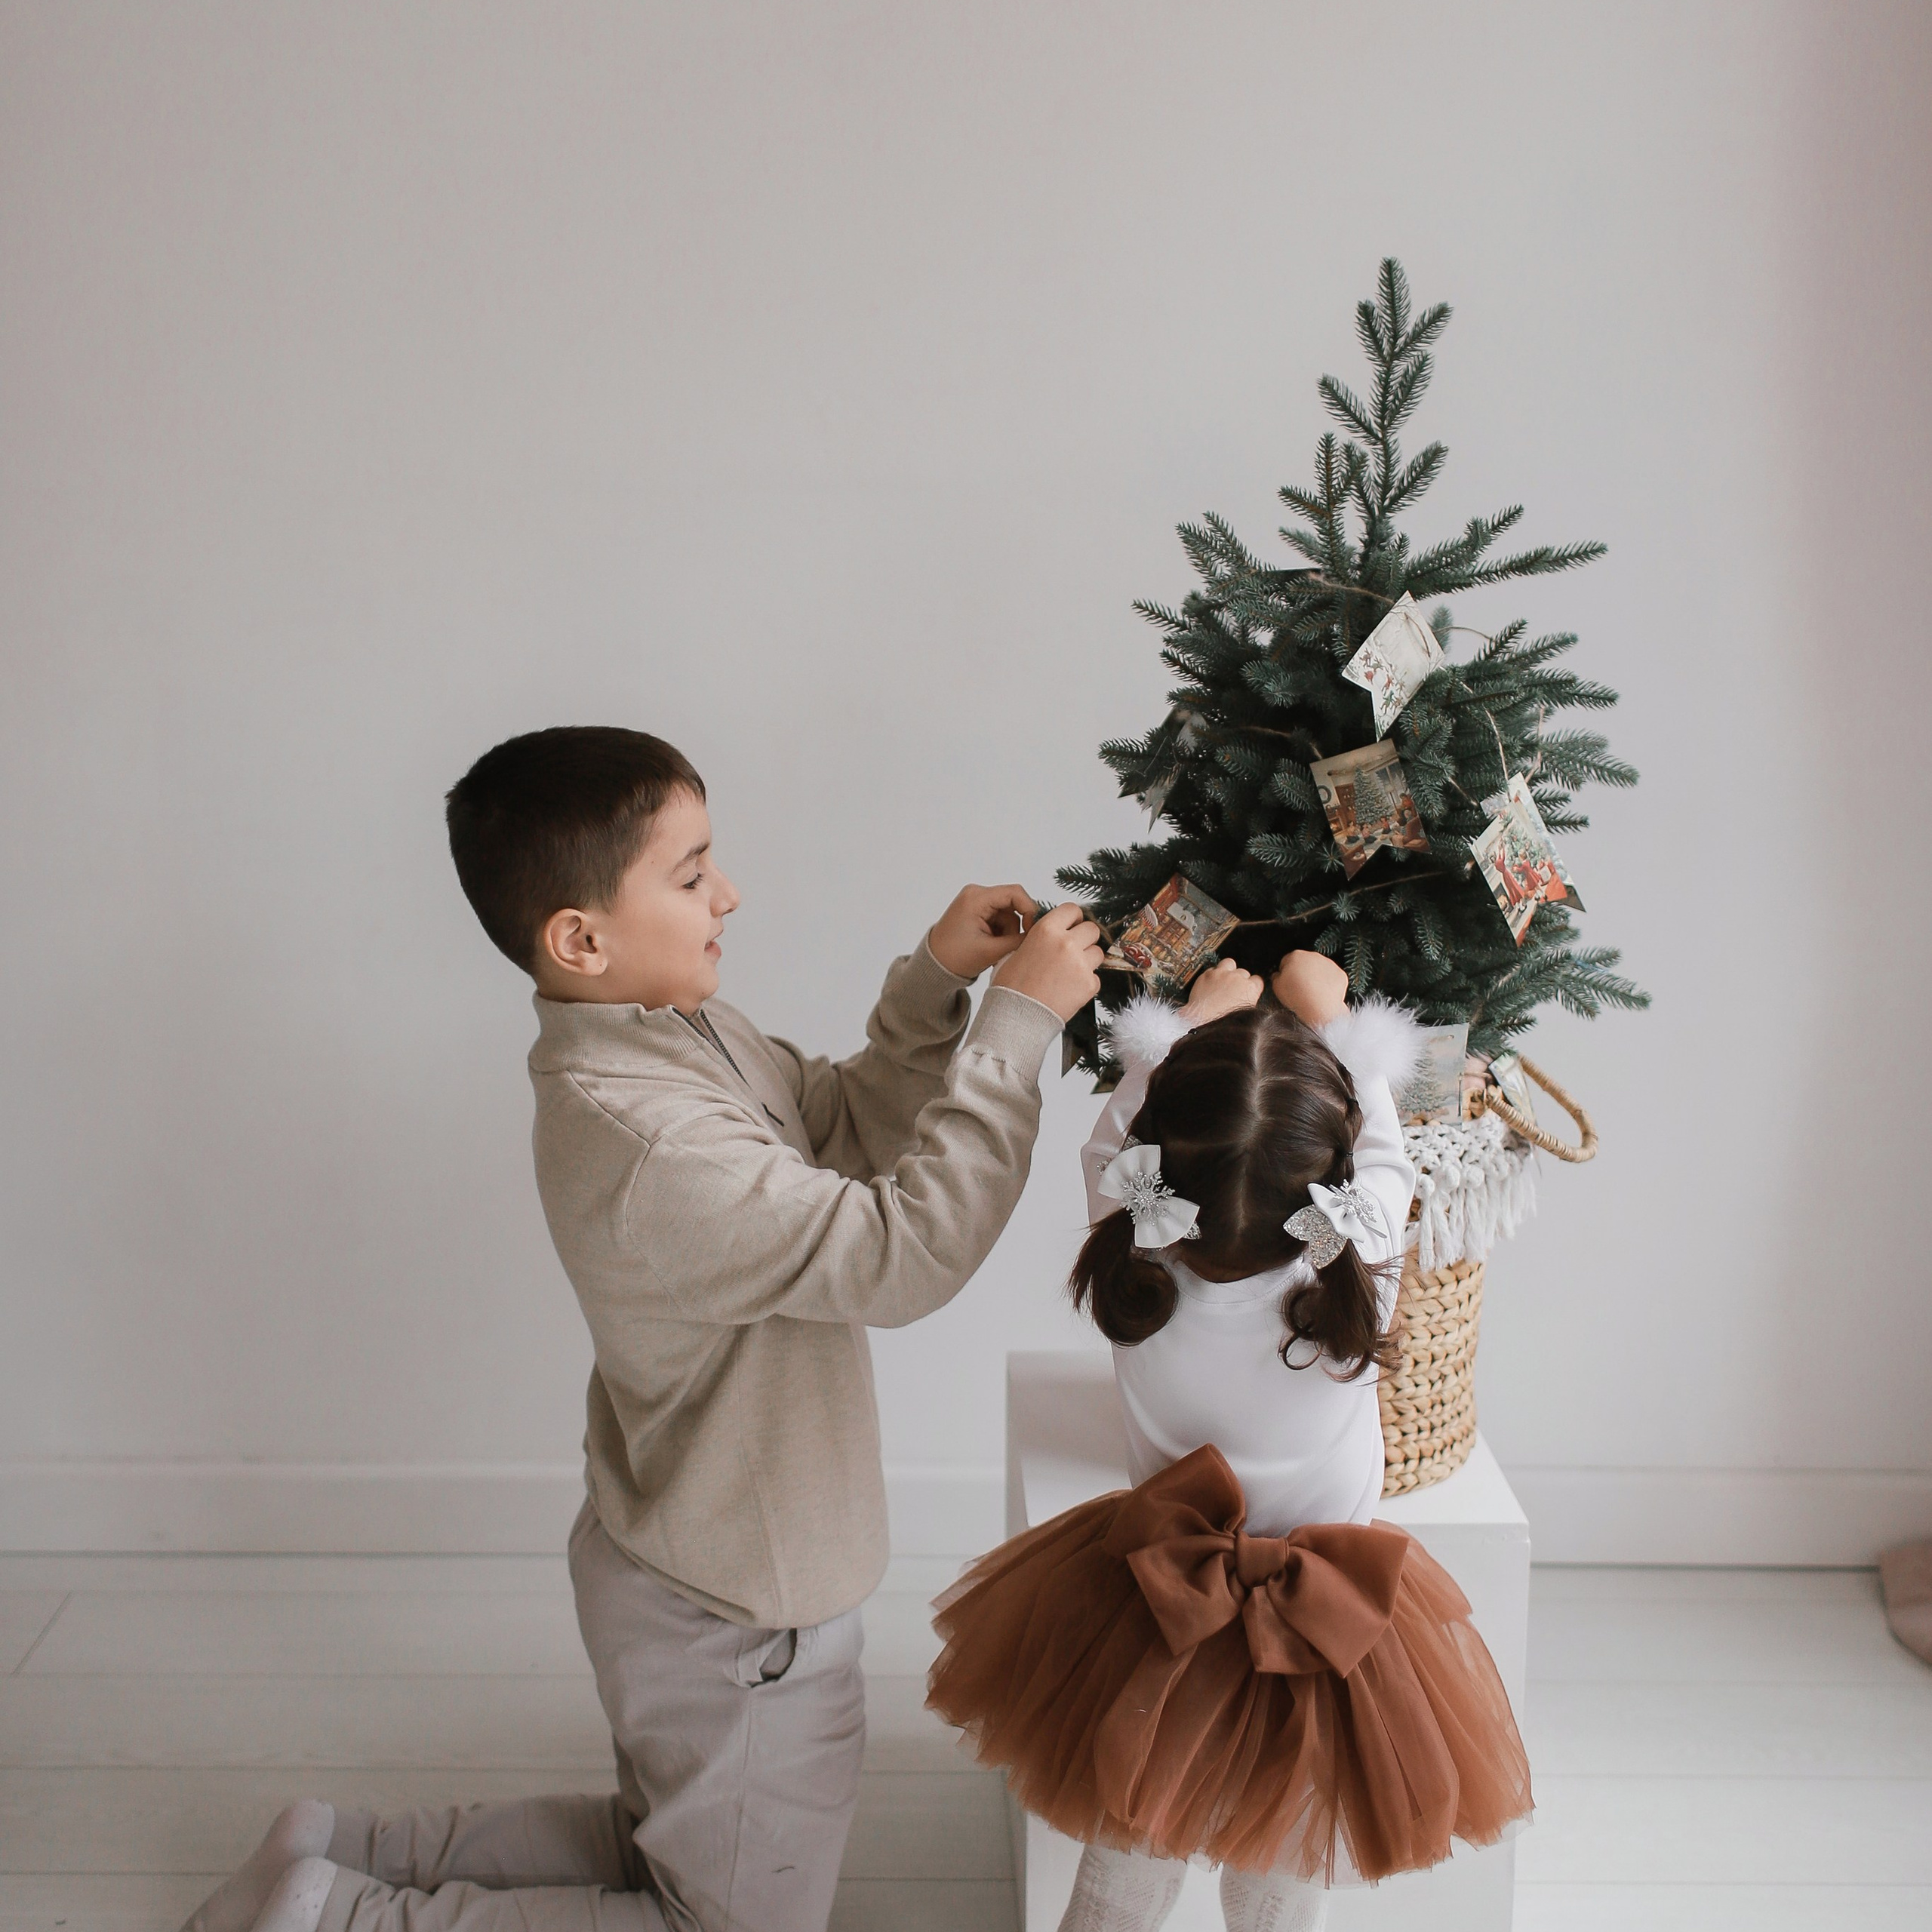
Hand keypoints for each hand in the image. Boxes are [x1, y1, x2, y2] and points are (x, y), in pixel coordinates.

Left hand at [927, 884, 1037, 979]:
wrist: (933, 966)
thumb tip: (1039, 935)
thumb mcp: (990, 951)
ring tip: (994, 951)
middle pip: (1013, 904)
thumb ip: (1018, 941)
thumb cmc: (954, 958)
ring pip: (1008, 915)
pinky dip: (1001, 934)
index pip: (1015, 893)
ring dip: (1008, 934)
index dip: (1030, 910)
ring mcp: (976, 903)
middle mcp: (976, 894)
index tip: (1033, 931)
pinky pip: (1000, 919)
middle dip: (1016, 927)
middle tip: (1010, 947)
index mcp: (976, 898)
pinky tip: (991, 947)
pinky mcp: (977, 912)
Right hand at [992, 901, 1103, 1020]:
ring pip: (1098, 953)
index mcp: (1046, 930)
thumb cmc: (1012, 987)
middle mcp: (1066, 942)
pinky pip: (1096, 978)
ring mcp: (1080, 963)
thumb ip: (1040, 938)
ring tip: (1070, 973)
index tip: (1073, 925)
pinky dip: (1086, 983)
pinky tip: (1069, 989)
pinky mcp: (1089, 984)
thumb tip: (1054, 935)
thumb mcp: (1017, 950)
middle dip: (1085, 939)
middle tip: (1074, 951)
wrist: (1017, 1015)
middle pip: (1092, 929)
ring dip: (1087, 961)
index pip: (1072, 910)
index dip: (1074, 919)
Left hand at [1180, 958, 1262, 1026]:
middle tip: (1231, 989)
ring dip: (1227, 969)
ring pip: (1229, 963)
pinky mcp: (1207, 974)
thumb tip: (1247, 996)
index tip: (1247, 989)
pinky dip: (1212, 975)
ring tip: (1222, 980)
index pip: (1257, 980)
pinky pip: (1212, 969)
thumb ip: (1249, 1000)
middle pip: (1243, 972)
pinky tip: (1209, 984)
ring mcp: (1222, 974)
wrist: (1202, 1022)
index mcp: (1250, 988)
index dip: (1251, 985)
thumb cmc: (1223, 1022)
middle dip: (1238, 979)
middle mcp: (1237, 978)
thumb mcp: (1245, 1013)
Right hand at [1272, 949, 1348, 1027]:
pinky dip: (1329, 984)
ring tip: (1312, 993)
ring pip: (1320, 969)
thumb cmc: (1297, 996)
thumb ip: (1276, 977)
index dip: (1286, 973)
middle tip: (1300, 988)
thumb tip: (1277, 975)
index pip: (1287, 961)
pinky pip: (1332, 977)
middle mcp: (1313, 956)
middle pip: (1305, 963)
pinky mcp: (1340, 974)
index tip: (1287, 982)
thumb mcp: (1276, 987)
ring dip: (1316, 977)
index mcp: (1295, 956)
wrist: (1319, 1007)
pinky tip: (1323, 994)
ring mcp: (1329, 964)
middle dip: (1302, 973)